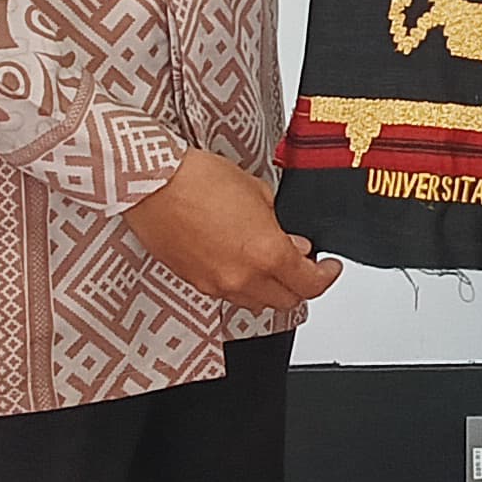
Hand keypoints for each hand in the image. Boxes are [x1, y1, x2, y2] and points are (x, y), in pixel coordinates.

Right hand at [125, 152, 341, 307]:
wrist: (152, 184)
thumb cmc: (199, 179)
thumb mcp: (258, 193)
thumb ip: (281, 225)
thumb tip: (292, 243)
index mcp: (266, 255)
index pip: (310, 285)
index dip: (326, 277)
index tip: (328, 267)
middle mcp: (242, 278)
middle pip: (286, 302)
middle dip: (300, 284)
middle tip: (302, 263)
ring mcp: (216, 285)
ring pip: (256, 302)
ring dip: (270, 288)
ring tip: (268, 260)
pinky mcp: (194, 282)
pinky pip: (228, 294)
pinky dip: (241, 284)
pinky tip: (238, 260)